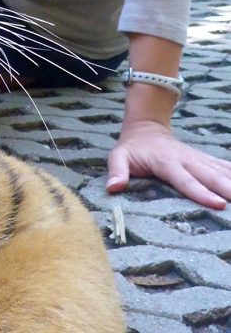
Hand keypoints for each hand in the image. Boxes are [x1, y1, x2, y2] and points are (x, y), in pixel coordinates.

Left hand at [107, 118, 230, 208]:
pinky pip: (224, 165)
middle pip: (210, 176)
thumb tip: (113, 188)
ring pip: (221, 170)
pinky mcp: (204, 159)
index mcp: (167, 163)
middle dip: (227, 188)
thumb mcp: (118, 157)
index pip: (185, 180)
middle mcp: (187, 160)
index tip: (218, 203)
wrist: (146, 128)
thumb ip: (116, 172)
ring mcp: (197, 159)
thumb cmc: (131, 148)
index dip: (201, 192)